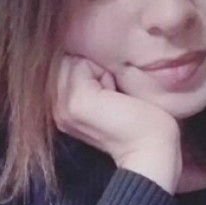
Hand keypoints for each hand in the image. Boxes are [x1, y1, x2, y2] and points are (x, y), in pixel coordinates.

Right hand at [53, 55, 181, 192]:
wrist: (152, 149)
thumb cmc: (138, 121)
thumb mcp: (104, 96)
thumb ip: (84, 79)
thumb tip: (79, 55)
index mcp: (58, 109)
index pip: (61, 64)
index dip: (88, 71)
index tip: (109, 96)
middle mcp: (54, 108)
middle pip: (64, 60)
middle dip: (91, 69)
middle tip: (112, 95)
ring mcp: (61, 106)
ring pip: (72, 60)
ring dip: (97, 71)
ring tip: (113, 96)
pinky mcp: (75, 101)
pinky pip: (81, 64)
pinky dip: (103, 74)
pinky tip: (115, 97)